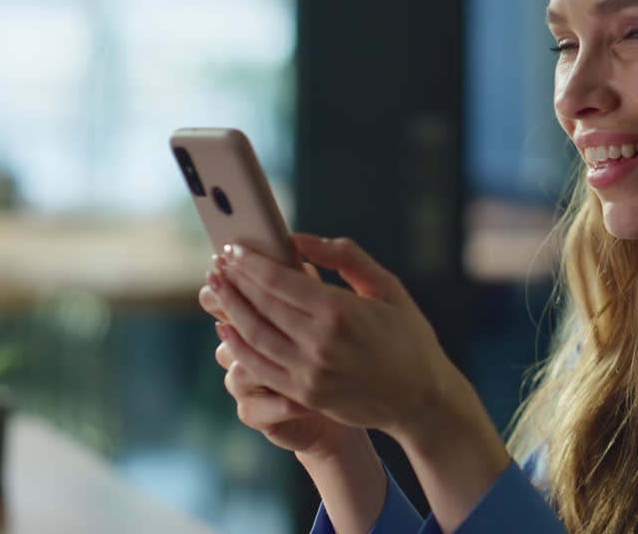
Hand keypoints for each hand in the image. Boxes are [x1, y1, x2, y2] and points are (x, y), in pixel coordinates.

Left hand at [207, 233, 460, 441]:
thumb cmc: (408, 336)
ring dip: (229, 309)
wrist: (421, 397)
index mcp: (341, 311)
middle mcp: (320, 343)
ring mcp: (309, 372)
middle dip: (234, 281)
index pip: (279, 281)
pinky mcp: (304, 394)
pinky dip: (237, 345)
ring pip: (252, 336)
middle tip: (217, 263)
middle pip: (260, 305)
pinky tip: (227, 327)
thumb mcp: (387, 287)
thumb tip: (300, 239)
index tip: (234, 248)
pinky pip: (258, 367)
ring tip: (217, 288)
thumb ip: (345, 257)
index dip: (251, 262)